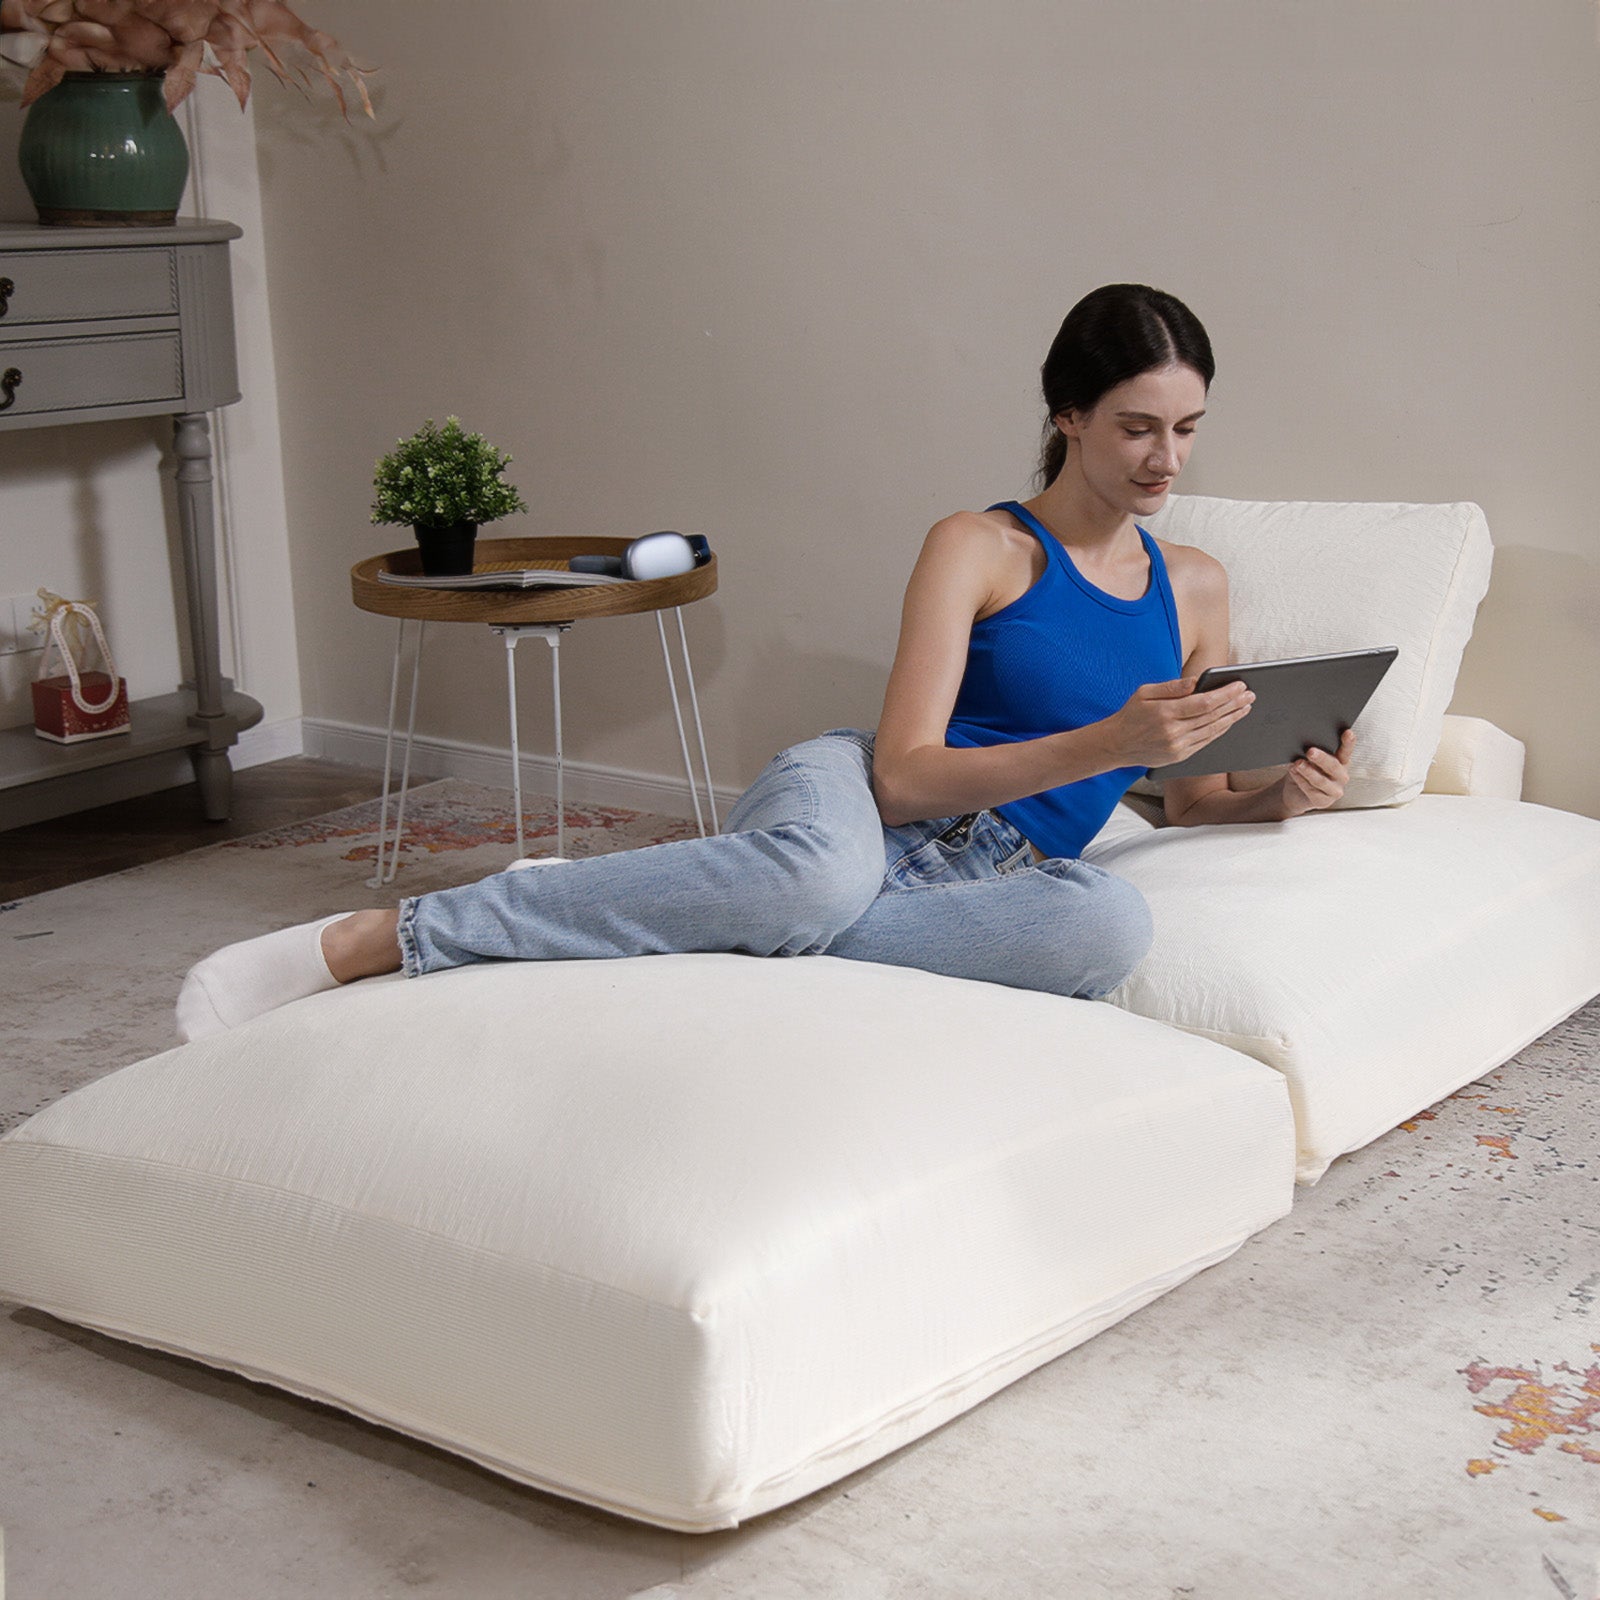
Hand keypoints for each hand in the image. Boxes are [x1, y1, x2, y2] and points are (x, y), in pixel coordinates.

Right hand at [1098, 676, 1254, 769]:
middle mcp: (1173, 732)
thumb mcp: (1145, 692)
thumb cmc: (1131, 714)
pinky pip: (1206, 742)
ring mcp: (1177, 747)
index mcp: (1165, 713)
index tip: (1239, 686)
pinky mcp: (1180, 756)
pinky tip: (1229, 721)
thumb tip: (1197, 680)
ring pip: (1213, 730)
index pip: (1203, 703)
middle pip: (1212, 716)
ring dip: (1232, 718)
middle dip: (1234, 704)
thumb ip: (1172, 687)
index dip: (1225, 694)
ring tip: (1246, 707)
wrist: (1116, 745)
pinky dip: (1220, 731)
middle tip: (1250, 694)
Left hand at [1275, 729, 1354, 817]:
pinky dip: (1301, 781)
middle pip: (1333, 766)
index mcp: (1341, 762)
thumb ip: (1311, 753)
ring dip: (1308, 771)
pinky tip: (1294, 773)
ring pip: (1321, 780)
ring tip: (1297, 764)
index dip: (1349, 742)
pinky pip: (1312, 791)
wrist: (1295, 793)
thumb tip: (1302, 744)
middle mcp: (1341, 776)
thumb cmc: (1304, 771)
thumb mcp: (1308, 760)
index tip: (1348, 732)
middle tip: (1310, 751)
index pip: (1346, 751)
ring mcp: (1334, 790)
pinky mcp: (1324, 802)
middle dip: (1321, 758)